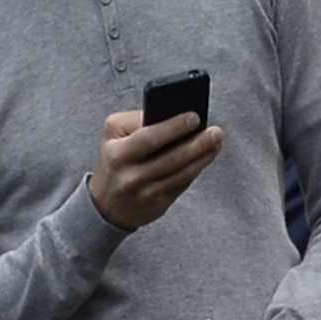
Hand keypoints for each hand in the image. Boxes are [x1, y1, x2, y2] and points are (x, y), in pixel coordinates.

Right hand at [88, 106, 225, 230]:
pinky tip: (206, 156)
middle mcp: (131, 177)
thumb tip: (172, 113)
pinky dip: (196, 169)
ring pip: (181, 173)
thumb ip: (136, 120)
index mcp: (118, 154)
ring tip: (216, 141)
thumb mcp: (112, 135)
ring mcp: (146, 194)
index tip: (195, 117)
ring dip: (203, 157)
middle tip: (215, 131)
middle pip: (171, 158)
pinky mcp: (158, 205)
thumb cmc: (114, 160)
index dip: (174, 127)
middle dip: (197, 143)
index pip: (149, 138)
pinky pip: (182, 184)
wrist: (104, 205)